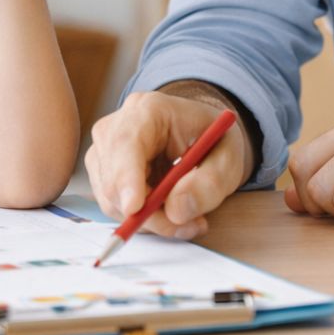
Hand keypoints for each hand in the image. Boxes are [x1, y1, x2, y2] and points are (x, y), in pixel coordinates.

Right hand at [86, 88, 253, 240]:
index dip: (127, 177)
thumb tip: (176, 211)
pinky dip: (143, 219)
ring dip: (149, 219)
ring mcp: (105, 151)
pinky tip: (169, 211)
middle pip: (113, 176)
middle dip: (147, 211)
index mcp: (149, 109)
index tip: (135, 209)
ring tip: (187, 218)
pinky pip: (115, 207)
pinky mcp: (103, 174)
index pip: (126, 142)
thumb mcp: (229, 157)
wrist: (200, 135)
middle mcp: (117, 126)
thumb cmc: (213, 139)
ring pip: (112, 198)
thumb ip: (210, 183)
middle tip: (186, 225)